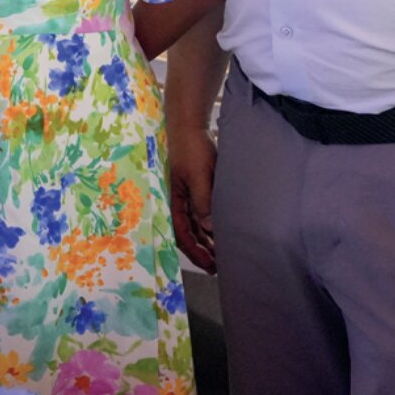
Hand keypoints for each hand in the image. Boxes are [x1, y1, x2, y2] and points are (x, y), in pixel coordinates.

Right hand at [166, 124, 218, 271]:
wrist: (189, 127)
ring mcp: (187, 196)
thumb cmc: (191, 151)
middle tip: (216, 267)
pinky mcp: (197, 189)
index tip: (210, 265)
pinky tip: (220, 232)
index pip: (182, 233)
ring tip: (220, 254)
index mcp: (174, 200)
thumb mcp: (198, 177)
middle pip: (188, 233)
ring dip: (206, 240)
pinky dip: (209, 226)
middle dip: (200, 251)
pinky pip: (202, 213)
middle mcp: (179, 202)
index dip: (195, 251)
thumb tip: (208, 228)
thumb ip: (202, 201)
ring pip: (195, 225)